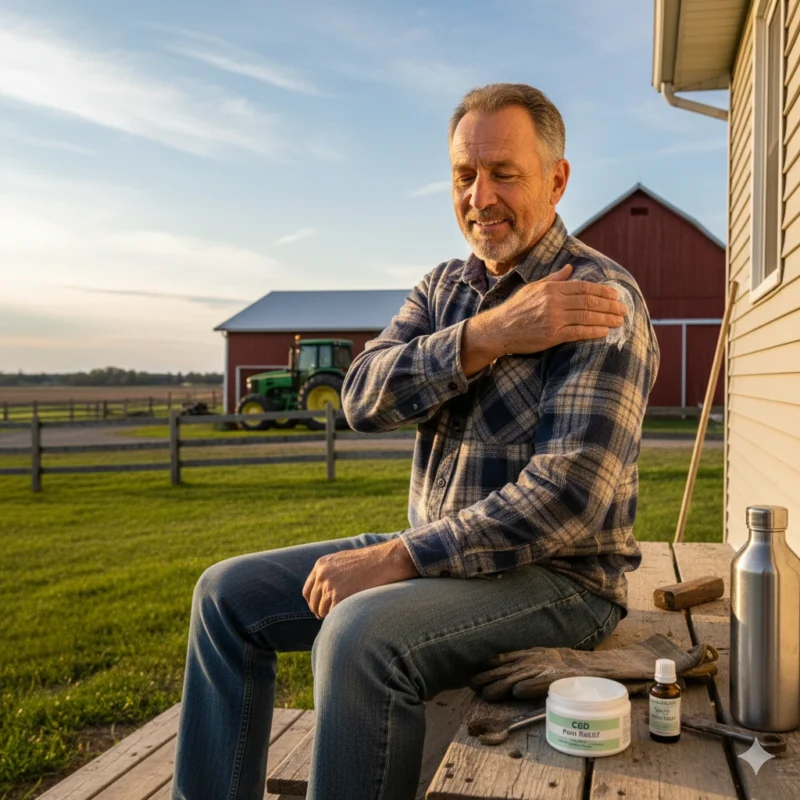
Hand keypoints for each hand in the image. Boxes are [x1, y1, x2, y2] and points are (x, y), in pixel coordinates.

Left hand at [302, 538, 418, 618]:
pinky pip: (332, 615)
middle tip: (333, 617)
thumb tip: (326, 590)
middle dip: (322, 611)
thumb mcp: (345, 560)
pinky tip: (348, 616)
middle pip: (314, 603)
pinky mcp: (338, 597)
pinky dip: (338, 618)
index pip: (307, 591)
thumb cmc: (370, 561)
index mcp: (321, 565)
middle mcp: (322, 575)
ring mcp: (329, 587)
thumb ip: (331, 572)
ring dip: (331, 616)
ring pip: (322, 611)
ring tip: (344, 615)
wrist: (384, 561)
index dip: (314, 602)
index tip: (321, 609)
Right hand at [461, 264, 627, 375]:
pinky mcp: (552, 335)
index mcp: (551, 288)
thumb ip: (554, 278)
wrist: (499, 329)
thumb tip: (570, 268)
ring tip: (619, 321)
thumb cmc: (516, 308)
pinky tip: (605, 331)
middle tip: (623, 309)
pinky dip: (594, 331)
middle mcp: (554, 301)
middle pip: (589, 301)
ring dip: (607, 318)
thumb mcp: (533, 288)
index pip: (583, 287)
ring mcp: (554, 318)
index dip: (602, 291)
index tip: (615, 295)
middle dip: (610, 305)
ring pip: (587, 316)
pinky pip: (579, 332)